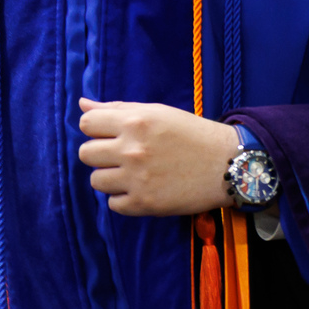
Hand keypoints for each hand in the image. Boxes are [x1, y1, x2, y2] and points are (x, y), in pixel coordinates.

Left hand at [76, 98, 240, 217]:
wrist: (226, 164)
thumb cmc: (192, 134)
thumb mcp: (157, 112)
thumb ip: (118, 108)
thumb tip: (82, 104)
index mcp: (135, 122)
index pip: (87, 124)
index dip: (96, 129)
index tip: (110, 134)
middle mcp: (132, 149)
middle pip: (85, 153)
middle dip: (100, 154)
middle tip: (122, 155)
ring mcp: (137, 179)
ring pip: (95, 181)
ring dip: (110, 177)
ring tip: (133, 174)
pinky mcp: (144, 203)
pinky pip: (112, 204)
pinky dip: (123, 199)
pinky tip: (141, 189)